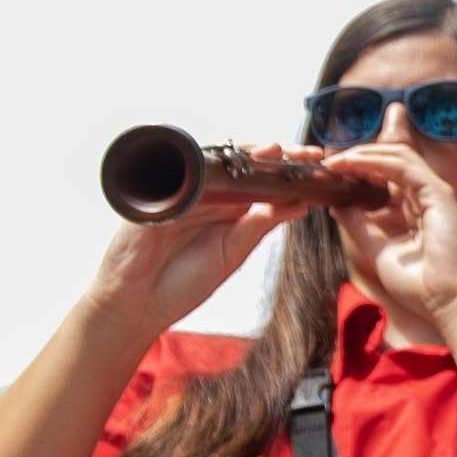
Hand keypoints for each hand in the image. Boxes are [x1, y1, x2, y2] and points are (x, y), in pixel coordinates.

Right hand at [81, 146, 314, 338]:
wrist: (140, 305)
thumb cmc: (183, 282)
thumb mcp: (232, 253)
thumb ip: (261, 226)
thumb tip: (300, 205)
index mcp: (227, 208)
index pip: (259, 180)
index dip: (286, 170)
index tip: (317, 164)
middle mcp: (206, 195)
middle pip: (240, 165)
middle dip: (272, 156)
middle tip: (304, 153)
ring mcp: (181, 194)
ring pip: (214, 164)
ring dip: (243, 156)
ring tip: (272, 151)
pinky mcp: (156, 200)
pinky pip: (178, 178)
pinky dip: (201, 170)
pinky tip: (224, 167)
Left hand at [323, 117, 456, 329]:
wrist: (449, 301)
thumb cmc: (423, 285)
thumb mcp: (378, 250)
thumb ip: (360, 226)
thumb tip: (338, 206)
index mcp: (416, 209)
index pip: (387, 176)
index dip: (360, 171)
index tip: (331, 177)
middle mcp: (426, 196)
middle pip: (392, 160)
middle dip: (359, 157)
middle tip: (329, 166)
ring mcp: (435, 192)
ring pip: (398, 156)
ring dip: (363, 155)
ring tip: (336, 163)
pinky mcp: (438, 193)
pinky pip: (403, 166)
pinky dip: (375, 161)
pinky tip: (352, 164)